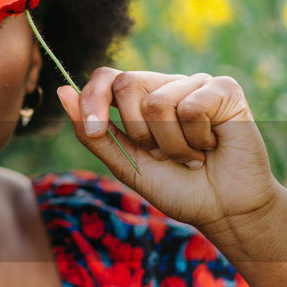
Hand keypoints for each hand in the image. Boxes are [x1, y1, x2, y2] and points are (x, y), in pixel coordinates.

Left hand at [57, 69, 281, 244]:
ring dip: (172, 144)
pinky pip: (192, 107)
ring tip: (192, 155)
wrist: (222, 210)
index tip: (95, 130)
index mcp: (141, 100)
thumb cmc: (176, 188)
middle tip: (163, 154)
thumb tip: (62, 90)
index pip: (107, 77)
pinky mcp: (224, 88)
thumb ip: (94, 133)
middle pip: (127, 84)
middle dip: (138, 132)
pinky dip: (197, 138)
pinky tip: (212, 145)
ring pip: (159, 102)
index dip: (94, 98)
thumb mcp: (126, 165)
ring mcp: (195, 83)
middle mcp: (167, 85)